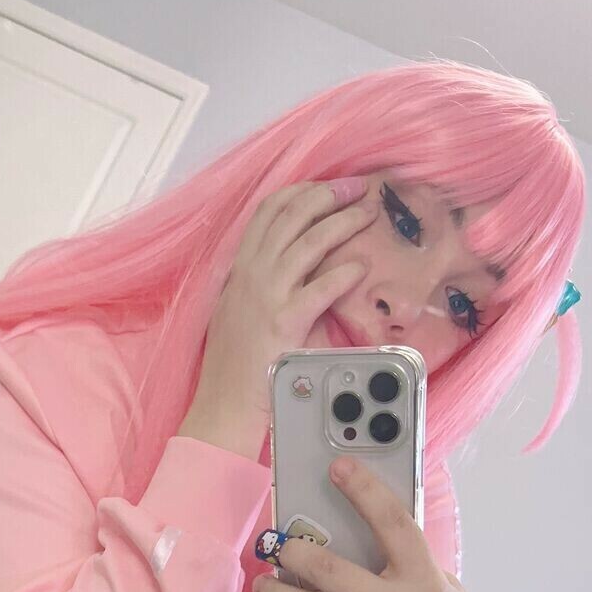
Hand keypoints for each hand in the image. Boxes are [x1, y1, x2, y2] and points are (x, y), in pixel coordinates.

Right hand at [194, 177, 376, 434]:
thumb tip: (288, 268)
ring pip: (309, 242)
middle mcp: (251, 275)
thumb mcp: (236, 312)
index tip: (327, 187)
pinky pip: (320, 287)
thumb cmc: (233, 365)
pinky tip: (361, 268)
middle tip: (357, 188)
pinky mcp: (284, 321)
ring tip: (368, 214)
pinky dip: (344, 273)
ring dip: (343, 222)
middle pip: (291, 215)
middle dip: (328, 195)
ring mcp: (266, 296)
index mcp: (240, 270)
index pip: (268, 212)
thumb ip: (257, 286)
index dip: (300, 192)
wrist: (223, 404)